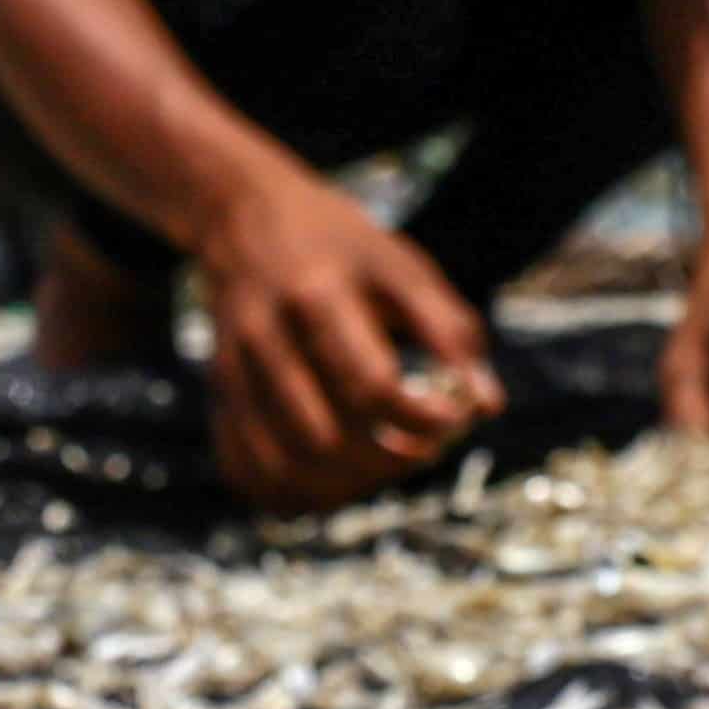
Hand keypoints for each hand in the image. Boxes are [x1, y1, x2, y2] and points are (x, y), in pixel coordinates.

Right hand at [192, 169, 501, 510]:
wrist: (247, 216)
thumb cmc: (341, 247)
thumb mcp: (403, 268)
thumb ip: (451, 333)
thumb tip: (487, 407)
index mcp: (317, 296)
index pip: (371, 387)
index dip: (422, 421)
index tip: (454, 420)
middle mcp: (265, 338)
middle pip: (323, 439)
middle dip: (385, 461)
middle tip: (420, 447)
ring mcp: (233, 371)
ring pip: (284, 467)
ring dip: (345, 485)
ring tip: (383, 463)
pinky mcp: (221, 395)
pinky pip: (246, 472)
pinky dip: (294, 492)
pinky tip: (334, 475)